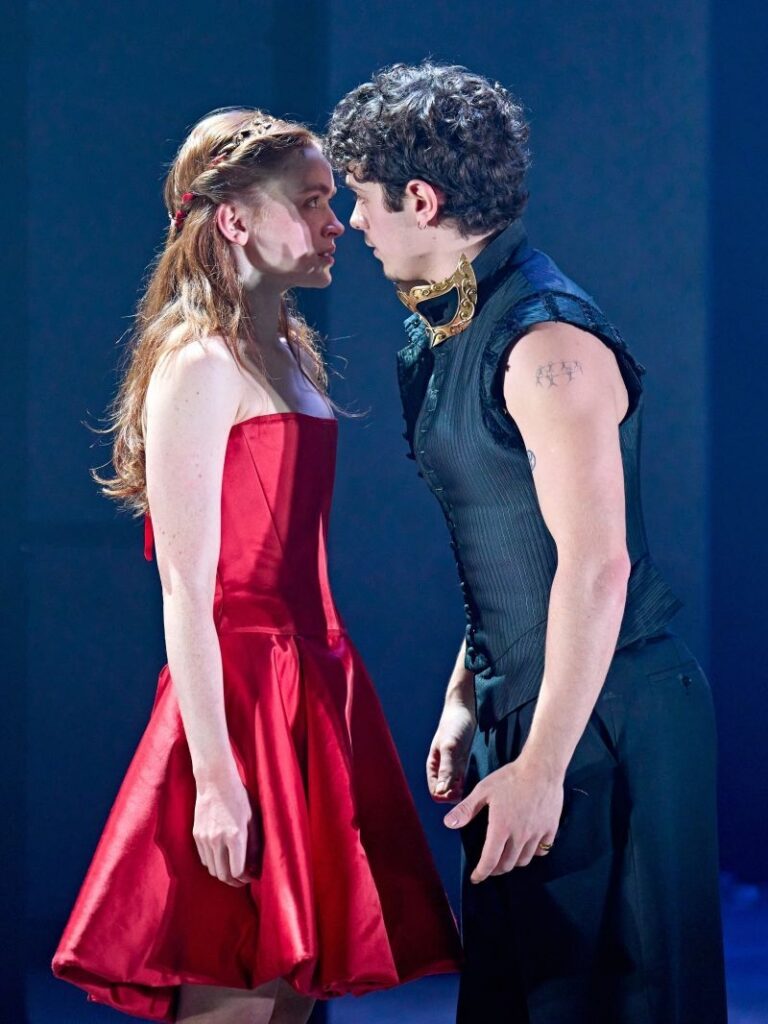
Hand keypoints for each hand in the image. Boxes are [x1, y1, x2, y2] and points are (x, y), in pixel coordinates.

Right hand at [193, 767, 256, 887]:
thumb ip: (255, 846)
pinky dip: (214, 864)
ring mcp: (204, 839)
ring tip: (234, 870)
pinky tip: (222, 858)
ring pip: (212, 870)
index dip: (246, 879)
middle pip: (223, 875)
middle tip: (244, 879)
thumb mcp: (253, 820)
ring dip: (223, 874)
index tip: (252, 877)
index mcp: (235, 836)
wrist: (215, 781)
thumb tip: (255, 868)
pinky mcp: (196, 836)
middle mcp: (217, 840)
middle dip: (235, 882)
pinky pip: (204, 859)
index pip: (238, 871)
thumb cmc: (239, 798)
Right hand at [427, 699, 475, 802]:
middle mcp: (442, 770)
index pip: (436, 793)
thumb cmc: (454, 724)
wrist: (465, 709)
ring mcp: (454, 768)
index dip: (447, 796)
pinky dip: (472, 784)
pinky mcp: (464, 764)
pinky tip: (481, 779)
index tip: (460, 790)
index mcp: (433, 767)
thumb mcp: (450, 746)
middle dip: (457, 797)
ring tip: (478, 785)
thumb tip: (441, 791)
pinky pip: (466, 781)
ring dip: (466, 791)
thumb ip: (446, 768)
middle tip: (472, 789)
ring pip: (457, 790)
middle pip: (447, 795)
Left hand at [444, 754, 563, 881]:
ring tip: (506, 857)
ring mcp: (537, 833)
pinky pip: (542, 850)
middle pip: (507, 864)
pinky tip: (527, 846)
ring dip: (513, 862)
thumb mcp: (483, 790)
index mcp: (501, 828)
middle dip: (495, 869)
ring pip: (524, 860)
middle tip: (490, 866)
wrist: (541, 768)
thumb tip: (448, 823)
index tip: (476, 878)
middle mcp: (519, 835)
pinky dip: (533, 853)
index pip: (490, 861)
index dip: (481, 873)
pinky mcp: (550, 829)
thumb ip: (466, 810)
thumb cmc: (510, 777)